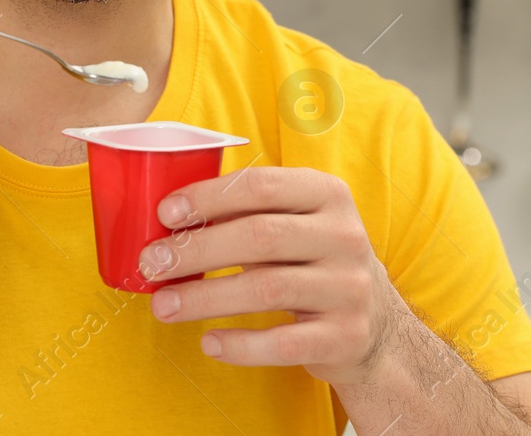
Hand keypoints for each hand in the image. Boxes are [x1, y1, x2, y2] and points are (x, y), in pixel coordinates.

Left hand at [137, 166, 398, 386]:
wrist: (377, 325)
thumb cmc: (314, 262)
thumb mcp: (297, 224)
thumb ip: (247, 214)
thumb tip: (170, 220)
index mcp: (328, 195)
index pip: (262, 186)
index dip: (209, 197)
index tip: (166, 214)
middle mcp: (344, 236)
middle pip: (259, 236)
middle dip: (197, 250)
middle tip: (153, 263)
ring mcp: (349, 288)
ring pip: (266, 290)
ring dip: (205, 298)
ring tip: (163, 305)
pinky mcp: (345, 336)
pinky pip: (283, 342)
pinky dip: (241, 344)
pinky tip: (209, 342)